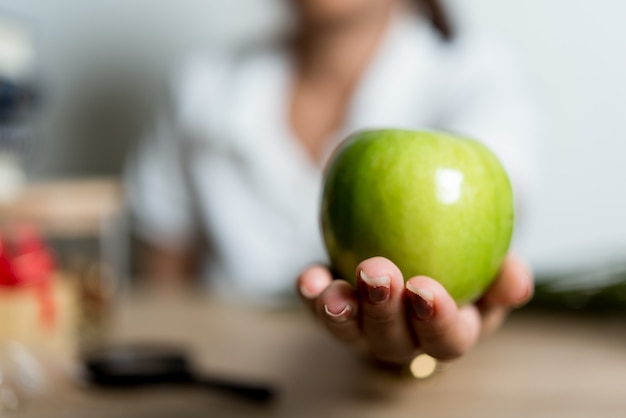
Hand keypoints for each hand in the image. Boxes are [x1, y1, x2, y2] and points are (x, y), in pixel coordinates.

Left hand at [297, 254, 532, 365]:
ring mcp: (365, 328)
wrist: (413, 245)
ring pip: (350, 333)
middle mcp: (403, 338)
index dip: (436, 320)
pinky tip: (309, 278)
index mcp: (447, 331)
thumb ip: (503, 268)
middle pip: (393, 342)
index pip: (448, 339)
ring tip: (333, 290)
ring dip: (340, 313)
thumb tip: (516, 275)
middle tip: (378, 273)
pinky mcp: (334, 309)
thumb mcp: (487, 261)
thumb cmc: (458, 258)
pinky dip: (312, 295)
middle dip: (384, 312)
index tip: (425, 288)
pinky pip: (318, 308)